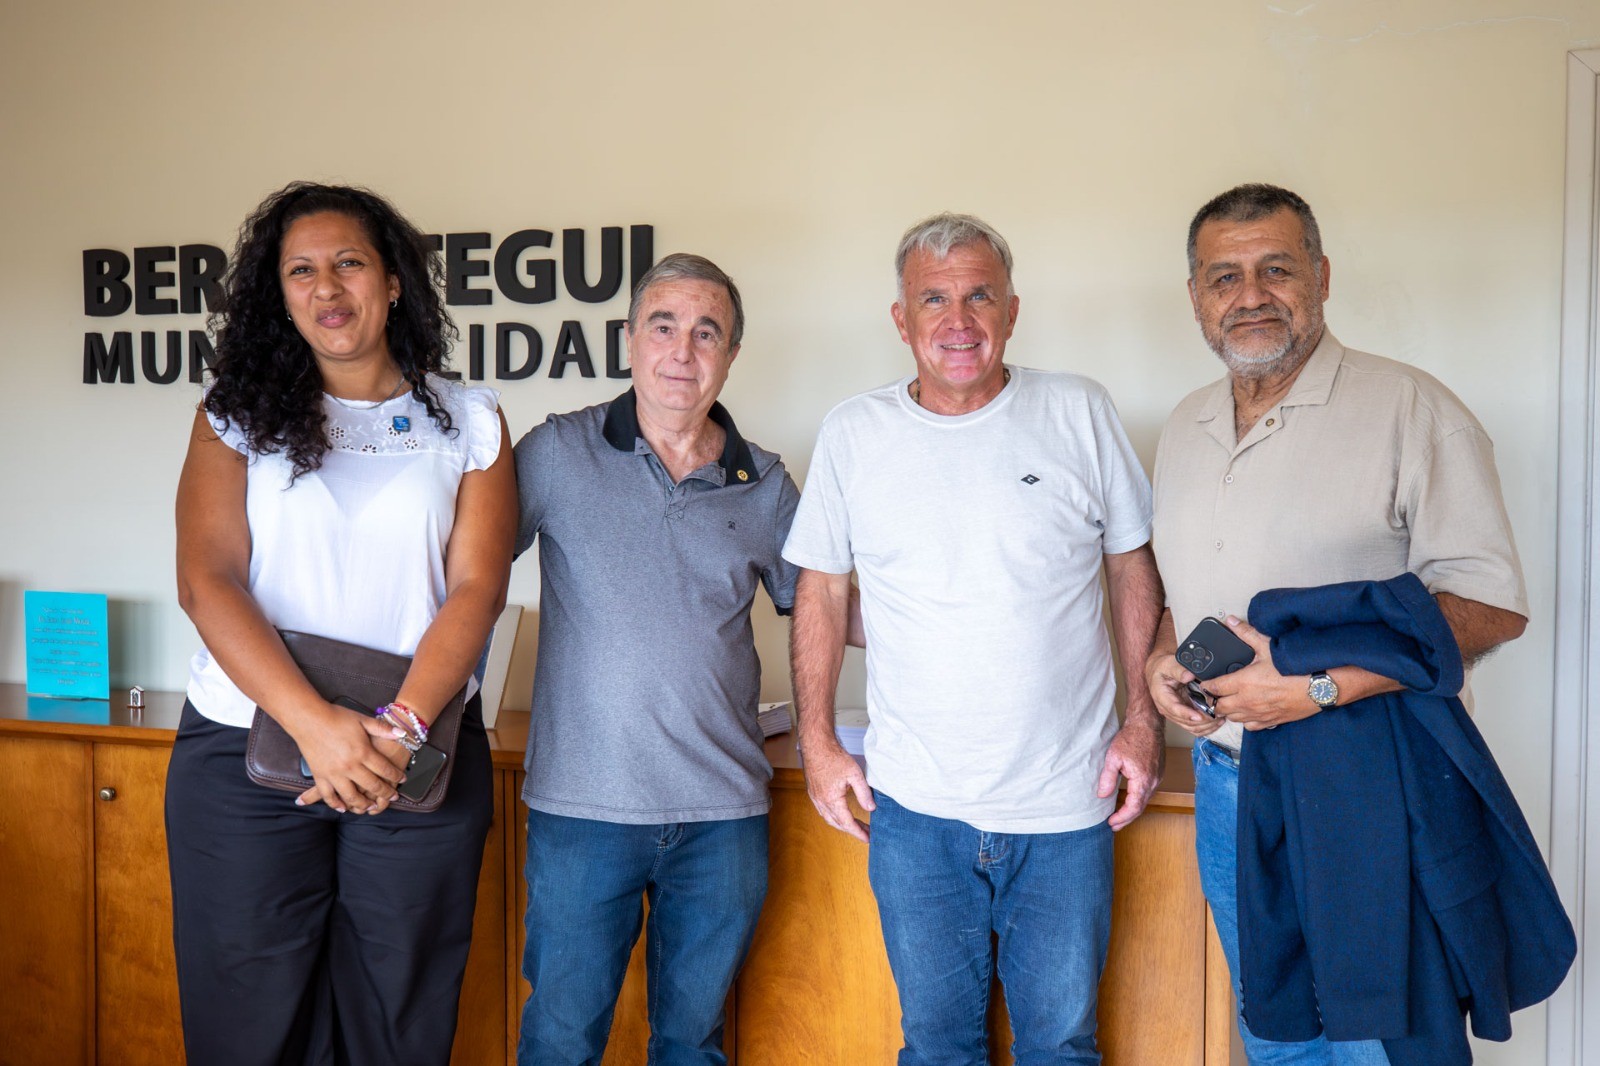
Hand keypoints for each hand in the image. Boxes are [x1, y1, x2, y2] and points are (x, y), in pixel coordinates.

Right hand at [292, 704, 408, 813]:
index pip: (384, 769)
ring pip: (351, 796)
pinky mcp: (319, 776)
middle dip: (385, 793)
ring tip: (371, 807)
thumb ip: (382, 728)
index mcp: (362, 752)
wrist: (308, 718)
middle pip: (372, 785)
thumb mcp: (362, 720)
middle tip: (393, 797)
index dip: (396, 776)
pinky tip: (343, 808)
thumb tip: (402, 733)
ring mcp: (333, 773)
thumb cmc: (337, 717)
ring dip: (363, 804)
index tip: (402, 780)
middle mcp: (350, 766)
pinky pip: (328, 795)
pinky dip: (336, 804)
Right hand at [802, 737, 873, 842]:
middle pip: (838, 824)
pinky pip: (823, 811)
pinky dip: (834, 817)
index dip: (858, 832)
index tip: (868, 839)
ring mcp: (815, 798)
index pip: (847, 823)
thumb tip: (871, 809)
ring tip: (856, 825)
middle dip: (853, 830)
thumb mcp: (854, 774)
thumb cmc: (834, 757)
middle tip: (866, 833)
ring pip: (829, 819)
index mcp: (831, 800)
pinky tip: (841, 815)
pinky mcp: (813, 793)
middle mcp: (821, 802)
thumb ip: (864, 793)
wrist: (816, 745)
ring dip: (843, 825)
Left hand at [1097, 714, 1163, 830]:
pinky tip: (1130, 800)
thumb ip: (1108, 778)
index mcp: (1142, 780)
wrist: (1147, 724)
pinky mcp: (1158, 773)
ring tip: (1120, 816)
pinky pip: (1148, 791)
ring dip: (1133, 810)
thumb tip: (1102, 796)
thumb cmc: (1131, 737)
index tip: (1111, 823)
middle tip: (1114, 825)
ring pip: (1145, 800)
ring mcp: (1157, 777)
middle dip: (1127, 818)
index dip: (1122, 818)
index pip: (1133, 807)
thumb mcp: (1113, 757)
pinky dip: (1139, 799)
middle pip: (1141, 807)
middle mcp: (1153, 782)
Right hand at [1145, 648, 1223, 737]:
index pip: (1174, 709)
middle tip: (1218, 713)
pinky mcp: (1182, 717)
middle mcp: (1167, 709)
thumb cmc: (1164, 668)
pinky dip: (1206, 728)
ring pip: (1191, 727)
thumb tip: (1189, 676)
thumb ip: (1178, 670)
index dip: (1187, 714)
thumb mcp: (1169, 665)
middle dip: (1203, 720)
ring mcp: (1175, 715)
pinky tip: (1217, 722)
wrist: (1160, 673)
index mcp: (1161, 696)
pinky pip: (1194, 728)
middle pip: (1185, 721)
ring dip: (1206, 726)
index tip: (1199, 716)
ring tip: (1221, 717)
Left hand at [1204, 616, 1321, 730]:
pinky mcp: (1270, 721)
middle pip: (1219, 707)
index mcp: (1243, 682)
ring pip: (1232, 718)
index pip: (1213, 688)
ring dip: (1228, 711)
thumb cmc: (1295, 668)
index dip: (1206, 686)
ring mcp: (1258, 714)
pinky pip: (1250, 726)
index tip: (1204, 683)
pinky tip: (1249, 711)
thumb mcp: (1268, 646)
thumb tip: (1231, 622)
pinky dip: (1245, 720)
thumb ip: (1247, 634)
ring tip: (1230, 701)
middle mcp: (1247, 701)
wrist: (1319, 688)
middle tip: (1215, 693)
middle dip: (1214, 700)